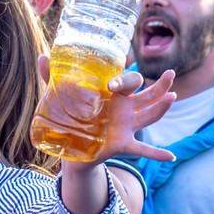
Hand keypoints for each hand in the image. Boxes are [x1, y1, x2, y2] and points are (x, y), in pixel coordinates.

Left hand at [35, 56, 177, 163]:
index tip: (112, 85)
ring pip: (150, 115)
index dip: (124, 80)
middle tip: (171, 74)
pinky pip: (143, 149)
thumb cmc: (71, 116)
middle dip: (159, 85)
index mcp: (114, 95)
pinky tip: (170, 157)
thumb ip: (51, 77)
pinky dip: (157, 154)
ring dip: (162, 108)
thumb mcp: (60, 96)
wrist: (71, 146)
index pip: (128, 82)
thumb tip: (41, 56)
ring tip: (172, 97)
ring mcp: (127, 126)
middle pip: (148, 95)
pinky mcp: (123, 144)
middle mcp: (125, 109)